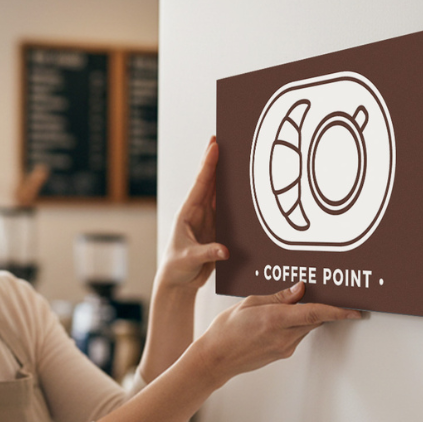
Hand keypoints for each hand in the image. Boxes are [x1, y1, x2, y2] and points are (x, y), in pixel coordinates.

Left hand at [158, 137, 227, 291]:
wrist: (178, 283)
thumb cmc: (176, 269)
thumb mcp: (188, 259)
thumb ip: (207, 253)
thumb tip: (225, 250)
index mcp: (188, 213)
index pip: (200, 184)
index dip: (208, 164)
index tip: (214, 144)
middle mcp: (198, 213)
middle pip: (211, 182)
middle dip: (218, 161)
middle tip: (225, 138)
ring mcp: (208, 220)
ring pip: (220, 194)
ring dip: (229, 177)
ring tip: (238, 157)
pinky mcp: (217, 230)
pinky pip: (228, 211)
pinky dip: (236, 200)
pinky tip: (246, 189)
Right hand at [193, 282, 361, 388]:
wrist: (215, 358)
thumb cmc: (226, 330)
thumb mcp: (249, 303)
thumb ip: (278, 297)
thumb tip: (300, 290)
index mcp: (275, 320)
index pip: (315, 314)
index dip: (338, 311)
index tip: (355, 310)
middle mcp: (283, 337)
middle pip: (314, 320)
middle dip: (324, 308)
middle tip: (330, 294)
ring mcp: (284, 348)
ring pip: (306, 327)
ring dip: (307, 316)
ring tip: (294, 303)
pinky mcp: (282, 354)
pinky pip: (297, 335)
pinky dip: (296, 324)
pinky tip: (282, 318)